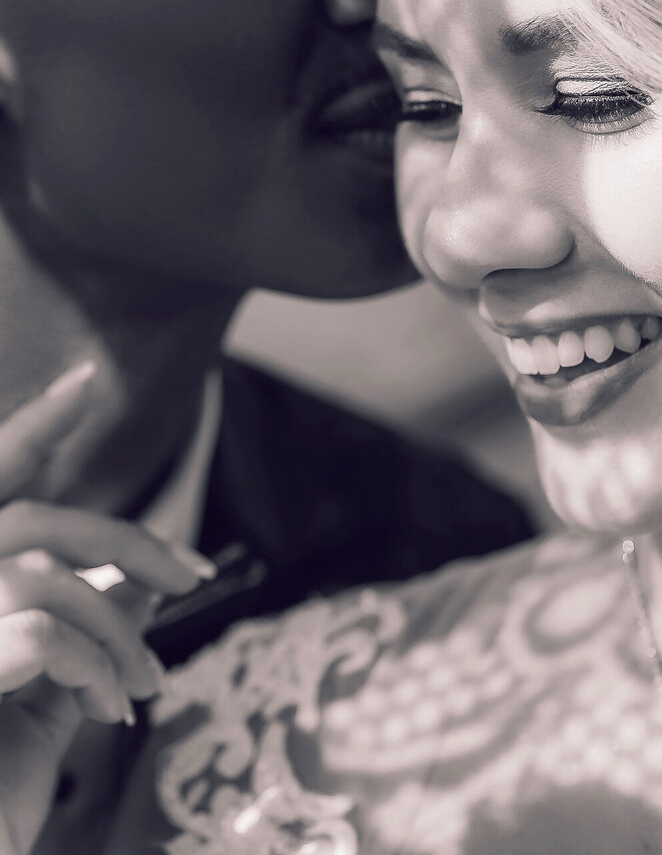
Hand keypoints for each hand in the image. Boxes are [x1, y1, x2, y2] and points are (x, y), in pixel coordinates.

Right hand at [0, 363, 215, 854]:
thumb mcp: (46, 697)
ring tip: (144, 689)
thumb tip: (144, 584)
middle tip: (196, 573)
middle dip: (127, 542)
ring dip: (116, 632)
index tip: (90, 378)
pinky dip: (93, 666)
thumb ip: (88, 633)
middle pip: (40, 524)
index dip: (39, 424)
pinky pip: (43, 636)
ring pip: (50, 581)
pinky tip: (112, 709)